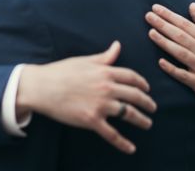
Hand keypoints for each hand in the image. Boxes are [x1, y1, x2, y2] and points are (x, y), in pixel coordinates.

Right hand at [17, 41, 156, 153]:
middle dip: (147, 103)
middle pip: (135, 96)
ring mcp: (100, 105)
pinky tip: (131, 148)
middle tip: (152, 108)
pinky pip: (112, 134)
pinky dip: (123, 143)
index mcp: (105, 72)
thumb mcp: (84, 61)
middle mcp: (106, 87)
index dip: (142, 84)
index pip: (132, 77)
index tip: (147, 89)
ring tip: (147, 124)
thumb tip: (117, 45)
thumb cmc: (61, 71)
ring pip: (128, 114)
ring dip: (141, 120)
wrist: (42, 87)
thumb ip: (104, 57)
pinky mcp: (91, 120)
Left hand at [146, 3, 194, 114]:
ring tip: (150, 33)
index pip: (187, 25)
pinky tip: (160, 62)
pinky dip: (172, 69)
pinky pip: (184, 76)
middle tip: (148, 16)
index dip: (171, 16)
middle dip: (164, 25)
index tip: (156, 8)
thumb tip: (191, 5)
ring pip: (181, 53)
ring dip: (165, 43)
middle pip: (182, 36)